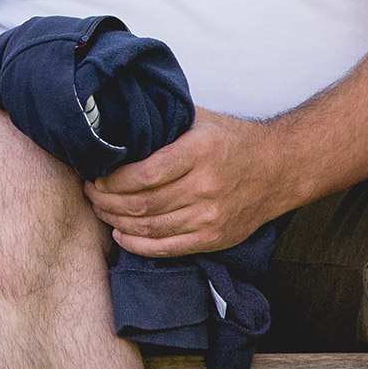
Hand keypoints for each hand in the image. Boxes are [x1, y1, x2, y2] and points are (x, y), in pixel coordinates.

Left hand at [82, 110, 296, 256]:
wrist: (278, 169)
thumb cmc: (232, 140)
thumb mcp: (199, 120)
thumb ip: (163, 123)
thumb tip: (118, 121)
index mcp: (198, 153)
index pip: (144, 174)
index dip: (112, 180)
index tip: (95, 175)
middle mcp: (205, 187)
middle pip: (143, 203)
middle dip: (107, 201)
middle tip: (89, 193)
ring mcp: (210, 216)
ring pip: (150, 227)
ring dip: (117, 221)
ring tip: (100, 210)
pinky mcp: (213, 237)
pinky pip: (168, 248)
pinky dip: (138, 245)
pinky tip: (121, 234)